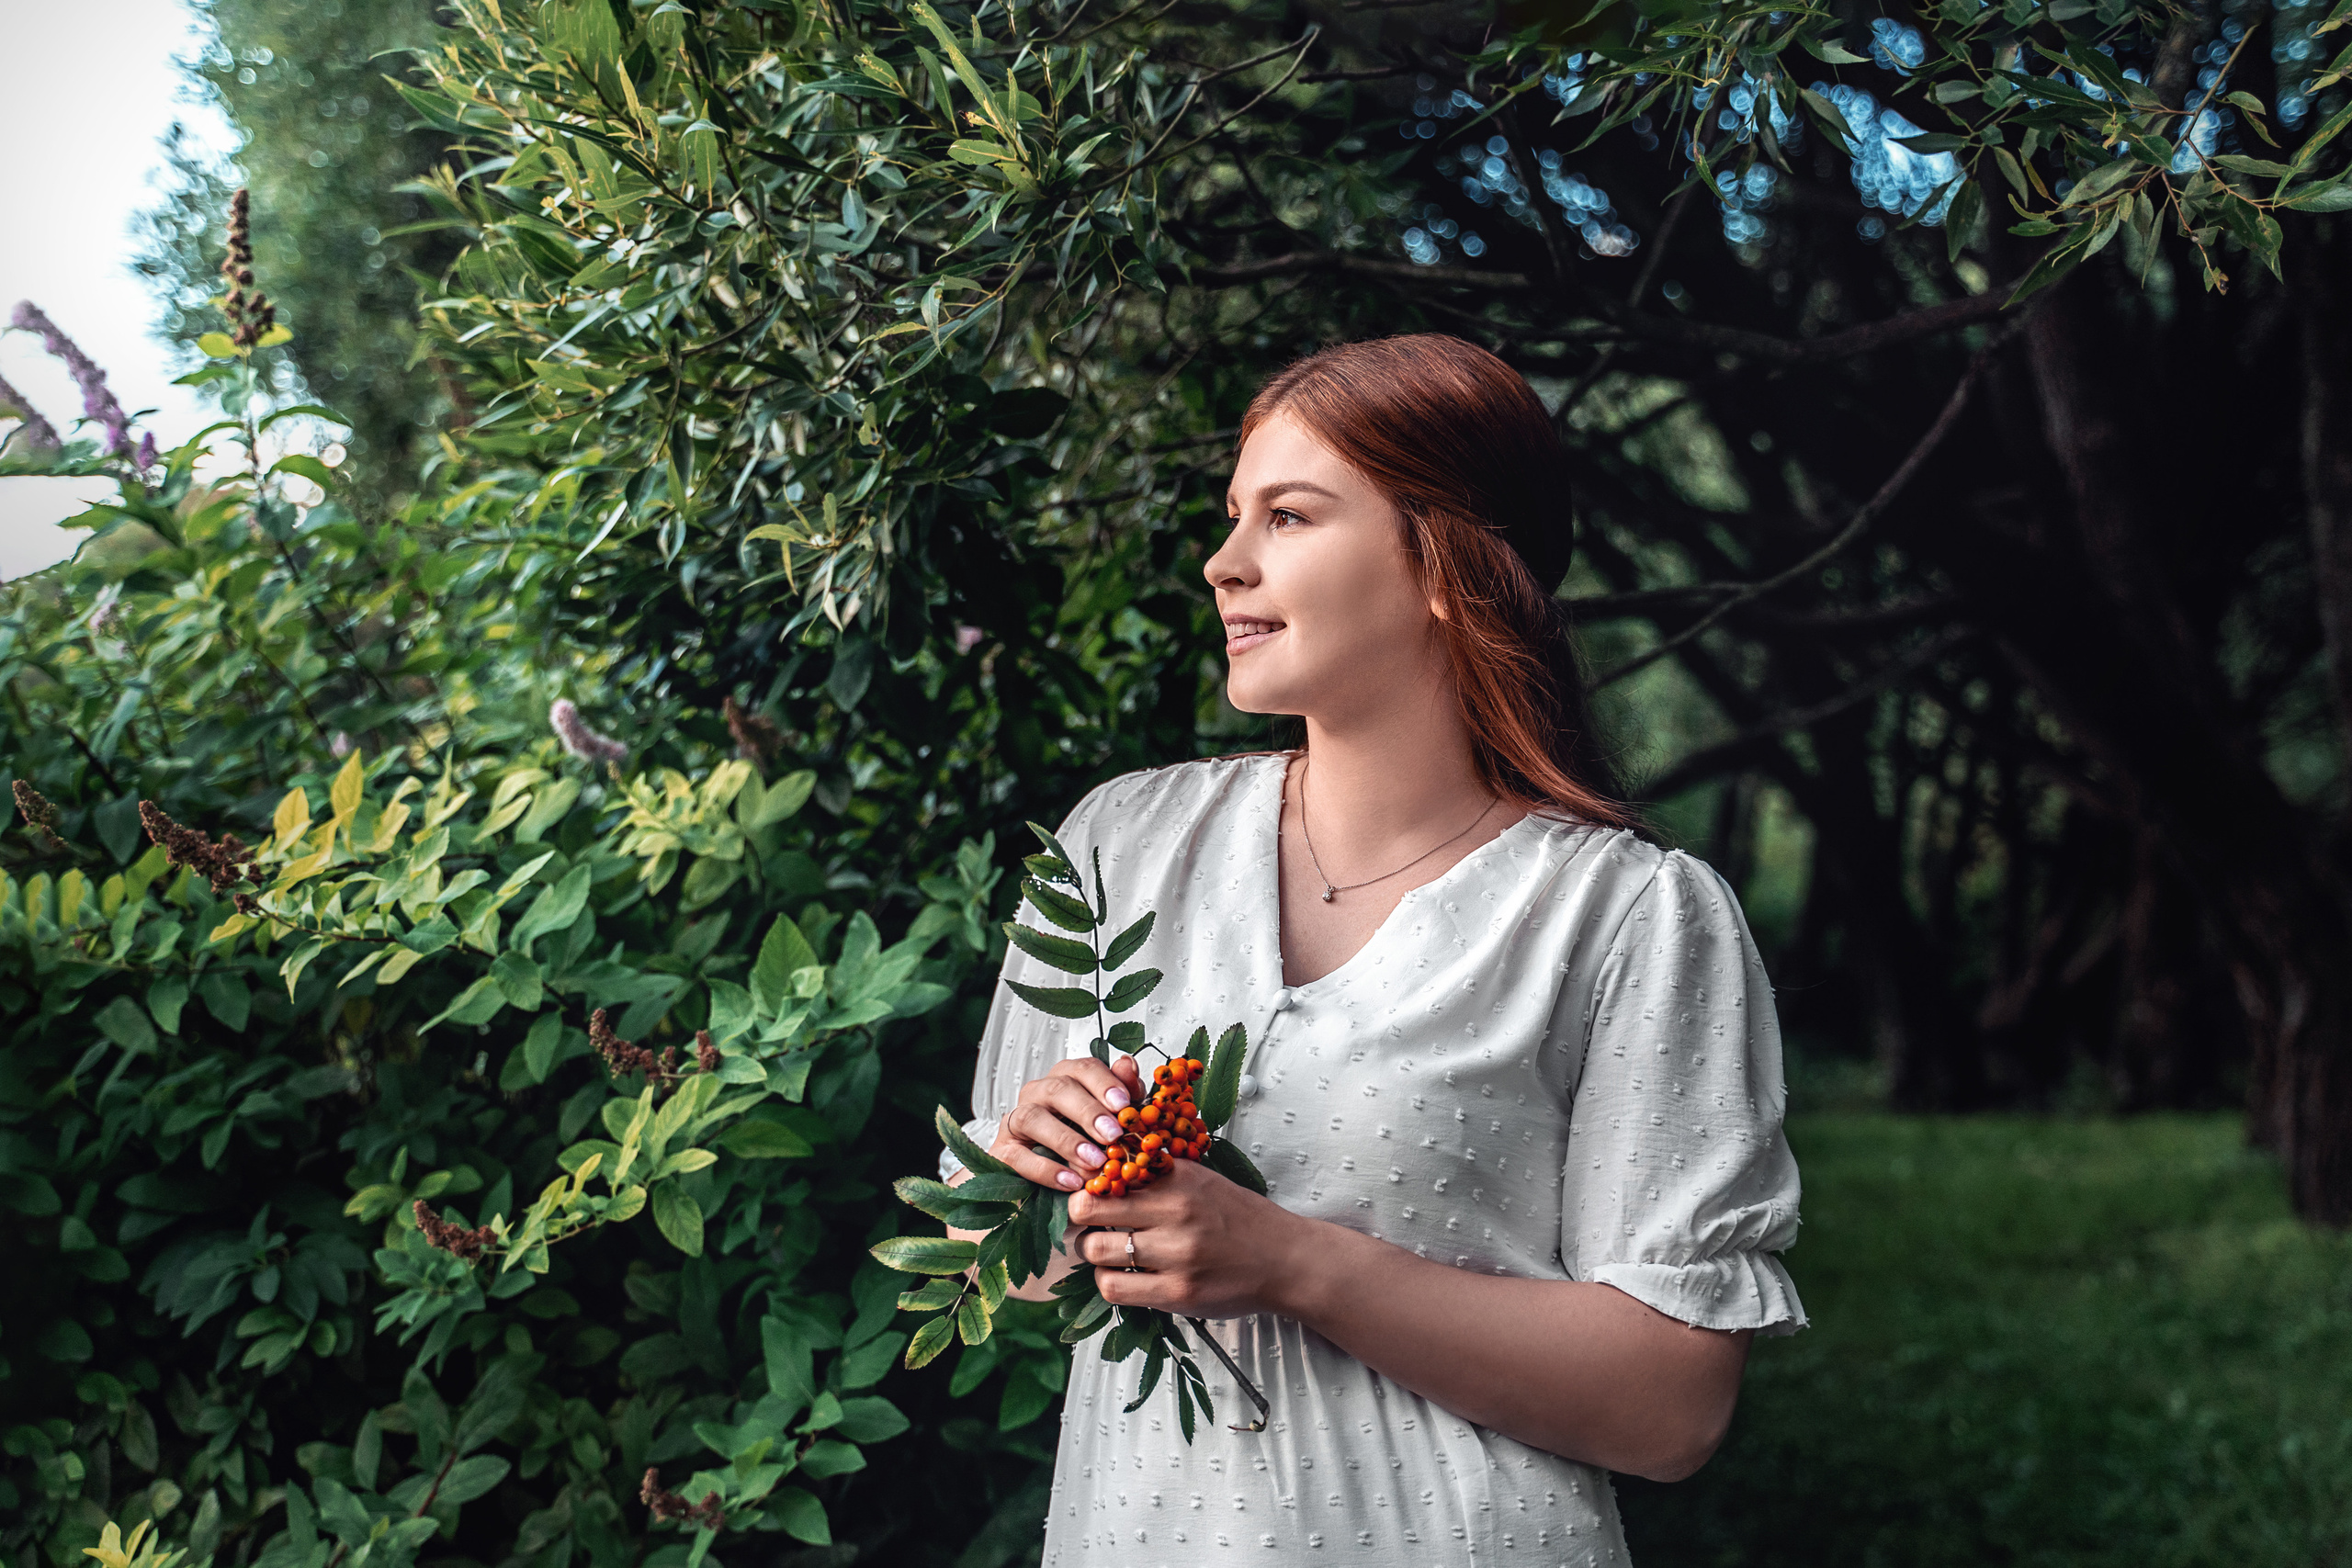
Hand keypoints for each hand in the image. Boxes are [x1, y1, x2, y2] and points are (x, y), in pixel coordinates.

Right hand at [987, 1053, 1144, 1191]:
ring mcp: (1016, 1121)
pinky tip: (1071, 1182)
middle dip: (1088, 1111)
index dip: (1104, 1083)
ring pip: (1033, 1118)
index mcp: (1066, 1079)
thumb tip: (1126, 1064)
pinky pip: (1018, 1156)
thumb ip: (1123, 1094)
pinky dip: (1046, 1170)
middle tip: (1113, 1135)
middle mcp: (1038, 1093)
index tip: (1124, 1104)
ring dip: (1066, 1140)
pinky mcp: (1002, 1151)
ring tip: (1094, 1161)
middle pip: (1058, 1088)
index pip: (1083, 1068)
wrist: (1053, 1186)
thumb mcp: (1113, 1121)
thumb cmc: (1088, 1143)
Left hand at [1067, 1158, 1312, 1319]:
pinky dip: (1110, 1282)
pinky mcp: (1178, 1293)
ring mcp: (1177, 1255)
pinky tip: (1126, 1277)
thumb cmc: (1240, 1219)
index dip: (1087, 1185)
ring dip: (1093, 1254)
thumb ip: (1158, 1177)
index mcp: (1179, 1178)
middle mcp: (1176, 1211)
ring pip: (1096, 1251)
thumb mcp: (1202, 1181)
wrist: (1286, 1260)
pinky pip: (1115, 1288)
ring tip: (1108, 1253)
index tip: (1089, 1195)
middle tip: (1088, 1226)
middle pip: (1089, 1210)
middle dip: (1079, 1220)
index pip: (1106, 1173)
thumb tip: (1101, 1174)